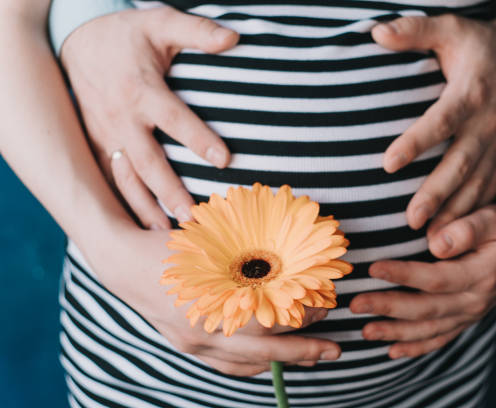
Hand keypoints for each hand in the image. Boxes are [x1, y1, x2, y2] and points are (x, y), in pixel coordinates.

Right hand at [61, 7, 238, 229]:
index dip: (198, 138)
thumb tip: (234, 38)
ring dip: (145, 208)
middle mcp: (121, 118)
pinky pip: (109, 180)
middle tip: (193, 217)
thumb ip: (196, 31)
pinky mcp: (95, 146)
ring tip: (166, 234)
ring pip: (126, 179)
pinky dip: (125, 204)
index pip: (174, 117)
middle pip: (148, 161)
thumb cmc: (127, 36)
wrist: (76, 42)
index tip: (224, 160)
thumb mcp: (160, 23)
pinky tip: (141, 226)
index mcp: (142, 89)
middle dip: (170, 191)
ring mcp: (104, 135)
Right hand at [97, 227, 340, 375]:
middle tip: (336, 349)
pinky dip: (252, 368)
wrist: (125, 262)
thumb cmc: (173, 246)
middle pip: (262, 352)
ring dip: (282, 363)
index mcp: (213, 303)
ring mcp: (193, 343)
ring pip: (245, 365)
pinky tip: (271, 364)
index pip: (268, 321)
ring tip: (312, 358)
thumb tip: (288, 257)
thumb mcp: (212, 244)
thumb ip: (246, 256)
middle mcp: (203, 330)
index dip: (301, 317)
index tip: (325, 306)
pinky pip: (225, 366)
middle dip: (303, 351)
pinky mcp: (186, 347)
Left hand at [349, 201, 495, 357]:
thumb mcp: (494, 218)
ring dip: (395, 332)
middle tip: (355, 304)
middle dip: (388, 308)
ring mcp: (471, 314)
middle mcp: (476, 301)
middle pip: (427, 309)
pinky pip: (439, 339)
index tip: (372, 268)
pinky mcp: (465, 320)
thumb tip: (436, 243)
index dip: (404, 275)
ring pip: (429, 329)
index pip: (437, 279)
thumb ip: (467, 228)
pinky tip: (390, 350)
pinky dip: (415, 348)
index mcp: (483, 275)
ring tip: (364, 331)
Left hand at [371, 14, 495, 228]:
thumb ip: (415, 30)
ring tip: (430, 241)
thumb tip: (376, 31)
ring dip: (454, 213)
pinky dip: (472, 214)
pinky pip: (488, 189)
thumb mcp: (450, 28)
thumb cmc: (480, 46)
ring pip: (476, 184)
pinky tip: (453, 235)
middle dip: (436, 194)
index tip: (388, 163)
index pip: (441, 120)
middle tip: (411, 220)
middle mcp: (485, 124)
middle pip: (460, 163)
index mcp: (470, 92)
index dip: (416, 141)